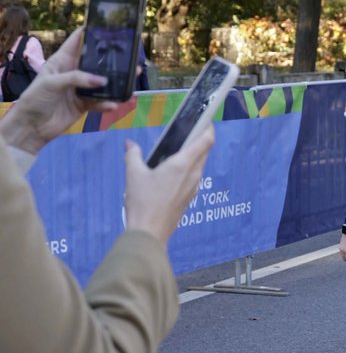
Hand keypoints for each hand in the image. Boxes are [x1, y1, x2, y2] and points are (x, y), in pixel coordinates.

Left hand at [0, 29, 119, 154]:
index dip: (90, 32)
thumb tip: (103, 80)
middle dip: (111, 59)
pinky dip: (107, 103)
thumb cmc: (36, 99)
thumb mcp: (52, 83)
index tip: (107, 26)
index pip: (77, 41)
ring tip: (132, 78)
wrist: (32, 126)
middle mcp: (74, 72)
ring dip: (116, 82)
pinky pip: (100, 101)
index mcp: (62, 61)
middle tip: (129, 54)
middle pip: (95, 62)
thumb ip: (76, 78)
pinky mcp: (85, 104)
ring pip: (102, 82)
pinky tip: (114, 104)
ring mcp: (80, 88)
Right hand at [123, 124, 213, 246]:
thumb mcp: (133, 174)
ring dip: (192, 154)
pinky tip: (170, 171)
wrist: (150, 232)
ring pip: (199, 164)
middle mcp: (194, 173)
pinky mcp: (190, 196)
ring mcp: (194, 186)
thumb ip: (133, 155)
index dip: (208, 128)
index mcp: (184, 164)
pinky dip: (187, 168)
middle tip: (185, 131)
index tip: (203, 119)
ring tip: (174, 150)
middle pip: (204, 151)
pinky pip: (193, 176)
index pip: (207, 140)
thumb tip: (130, 143)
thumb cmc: (142, 200)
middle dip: (199, 139)